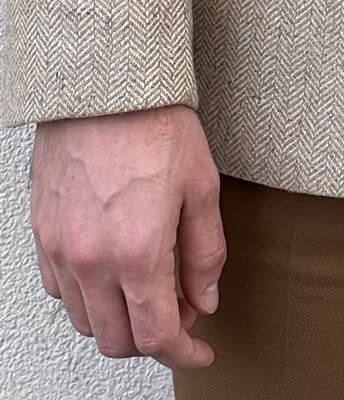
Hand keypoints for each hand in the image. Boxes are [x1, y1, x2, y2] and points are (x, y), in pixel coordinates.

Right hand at [29, 103, 225, 370]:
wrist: (105, 85)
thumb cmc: (156, 124)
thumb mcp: (202, 186)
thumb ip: (206, 253)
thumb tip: (205, 301)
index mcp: (138, 253)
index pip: (158, 336)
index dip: (184, 353)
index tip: (200, 351)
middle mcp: (92, 261)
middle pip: (117, 340)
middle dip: (152, 340)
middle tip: (179, 311)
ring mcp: (60, 249)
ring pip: (85, 321)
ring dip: (118, 320)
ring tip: (147, 288)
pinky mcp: (42, 233)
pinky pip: (59, 289)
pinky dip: (86, 295)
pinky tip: (111, 269)